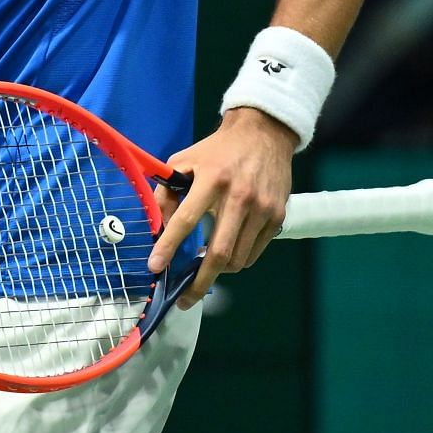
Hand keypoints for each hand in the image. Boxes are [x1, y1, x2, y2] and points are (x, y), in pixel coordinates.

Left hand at [147, 107, 296, 307]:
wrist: (263, 135)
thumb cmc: (217, 151)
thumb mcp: (184, 161)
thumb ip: (167, 191)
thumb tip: (157, 227)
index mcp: (211, 179)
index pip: (186, 219)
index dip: (169, 246)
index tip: (155, 267)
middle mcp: (239, 196)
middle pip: (219, 252)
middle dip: (199, 281)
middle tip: (184, 297)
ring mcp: (262, 209)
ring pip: (238, 258)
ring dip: (218, 272)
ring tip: (202, 274)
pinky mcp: (277, 217)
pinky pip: (254, 252)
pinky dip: (237, 261)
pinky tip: (225, 257)